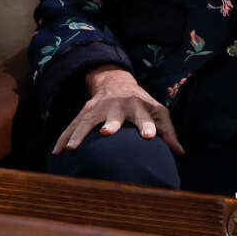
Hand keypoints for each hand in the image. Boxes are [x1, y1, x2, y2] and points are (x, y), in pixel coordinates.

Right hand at [52, 64, 184, 154]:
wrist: (117, 82)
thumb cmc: (143, 104)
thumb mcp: (159, 112)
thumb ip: (168, 132)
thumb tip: (179, 152)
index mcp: (139, 107)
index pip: (145, 117)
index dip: (147, 126)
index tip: (148, 137)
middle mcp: (119, 106)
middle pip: (115, 115)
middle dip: (111, 123)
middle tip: (107, 132)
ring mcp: (99, 108)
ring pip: (88, 121)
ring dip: (79, 133)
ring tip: (72, 149)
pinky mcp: (85, 112)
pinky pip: (72, 126)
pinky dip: (63, 138)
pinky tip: (56, 153)